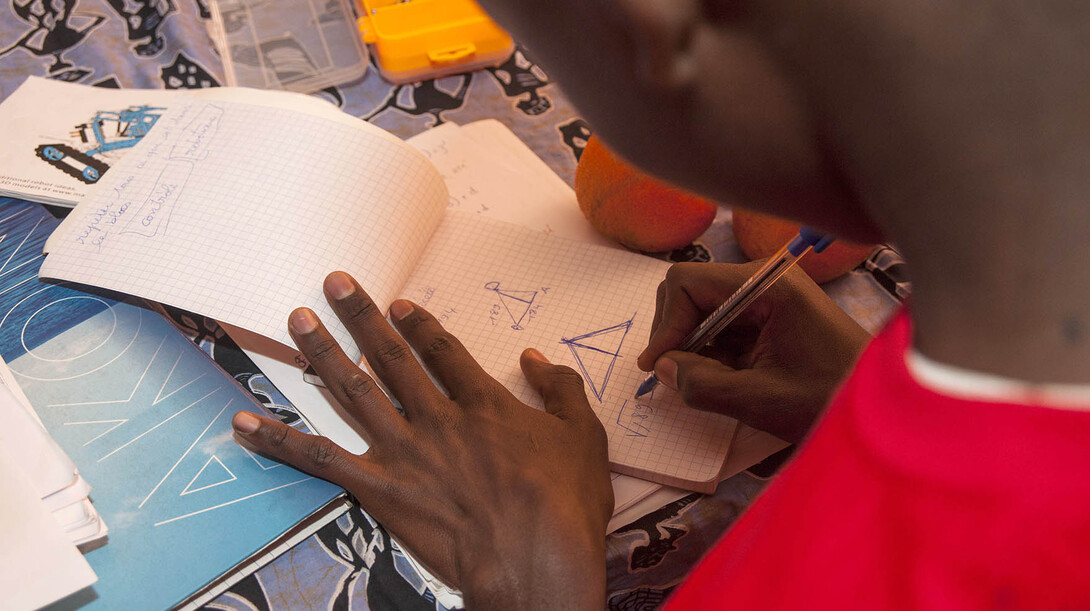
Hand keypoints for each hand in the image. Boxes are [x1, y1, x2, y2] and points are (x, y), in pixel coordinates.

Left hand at [231, 272, 612, 609]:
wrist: (537, 561)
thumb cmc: (566, 504)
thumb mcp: (584, 437)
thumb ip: (561, 390)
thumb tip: (537, 357)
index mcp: (483, 403)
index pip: (441, 351)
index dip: (417, 324)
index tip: (396, 303)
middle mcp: (436, 417)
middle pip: (390, 356)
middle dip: (360, 316)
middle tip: (333, 282)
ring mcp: (403, 451)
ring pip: (352, 391)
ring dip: (321, 352)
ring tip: (296, 320)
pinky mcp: (378, 489)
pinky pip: (319, 459)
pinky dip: (278, 440)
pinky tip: (243, 422)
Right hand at [637, 262, 870, 442]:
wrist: (887, 406)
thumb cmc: (831, 398)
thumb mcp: (760, 399)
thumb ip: (702, 384)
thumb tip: (661, 368)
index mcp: (765, 285)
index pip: (685, 283)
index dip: (664, 324)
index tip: (657, 367)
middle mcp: (765, 279)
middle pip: (692, 291)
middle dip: (676, 333)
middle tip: (676, 375)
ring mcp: (770, 294)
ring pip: (705, 310)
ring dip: (695, 345)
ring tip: (705, 382)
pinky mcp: (773, 312)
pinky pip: (725, 323)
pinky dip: (713, 350)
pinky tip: (724, 378)